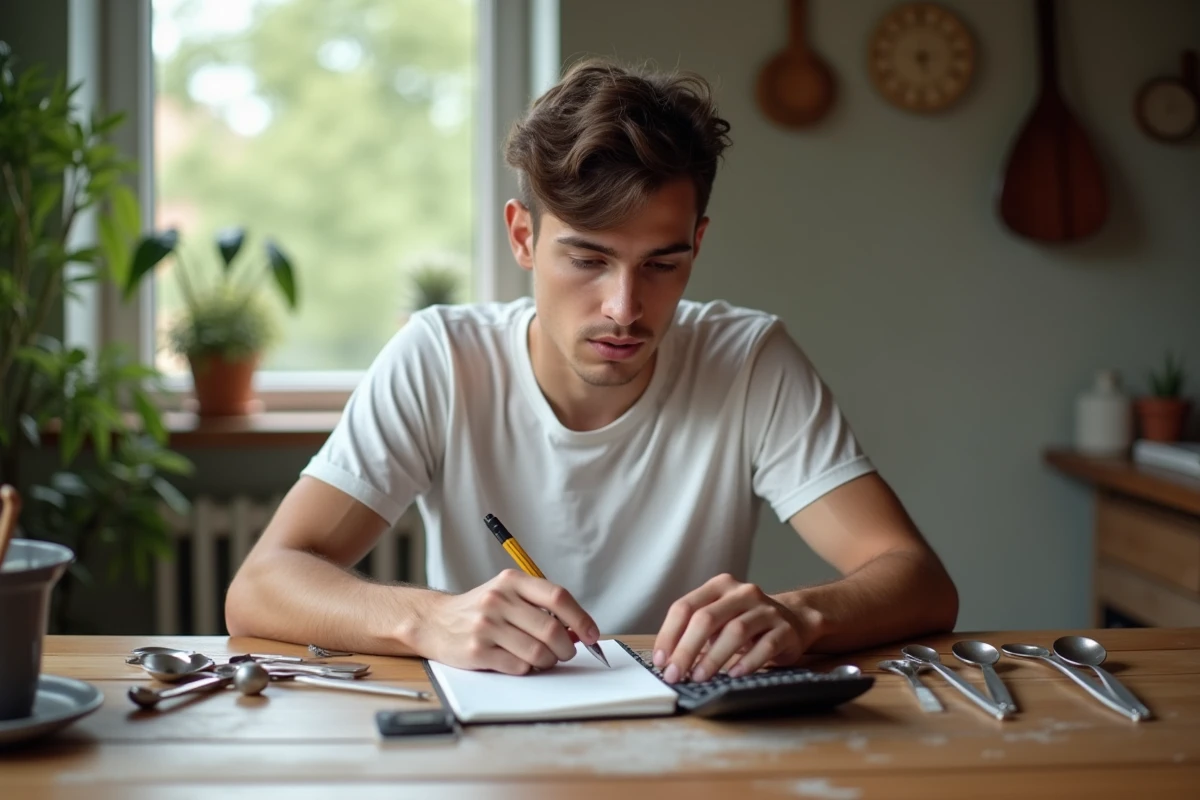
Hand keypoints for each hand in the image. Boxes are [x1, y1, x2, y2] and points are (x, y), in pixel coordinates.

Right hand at [416, 569, 599, 673]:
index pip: (557, 597)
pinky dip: (527, 668)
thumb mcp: (508, 595)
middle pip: (551, 629)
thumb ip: (540, 608)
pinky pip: (519, 666)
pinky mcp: (477, 651)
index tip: (591, 634)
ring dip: (548, 661)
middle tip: (565, 653)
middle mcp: (498, 600)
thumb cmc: (481, 610)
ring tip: (543, 659)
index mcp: (511, 581)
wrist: (434, 621)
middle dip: (566, 648)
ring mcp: (486, 626)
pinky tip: (520, 661)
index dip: (580, 618)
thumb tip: (577, 632)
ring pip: (538, 652)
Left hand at [652, 573, 821, 682]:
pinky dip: (748, 661)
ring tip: (700, 677)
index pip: (685, 607)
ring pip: (735, 631)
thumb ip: (694, 632)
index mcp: (719, 586)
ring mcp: (766, 609)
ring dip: (714, 657)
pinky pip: (766, 645)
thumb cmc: (745, 623)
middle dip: (686, 649)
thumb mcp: (718, 619)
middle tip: (675, 674)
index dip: (669, 634)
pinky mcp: (785, 629)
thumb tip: (668, 661)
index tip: (661, 660)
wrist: (793, 620)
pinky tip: (735, 675)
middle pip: (707, 618)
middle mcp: (742, 593)